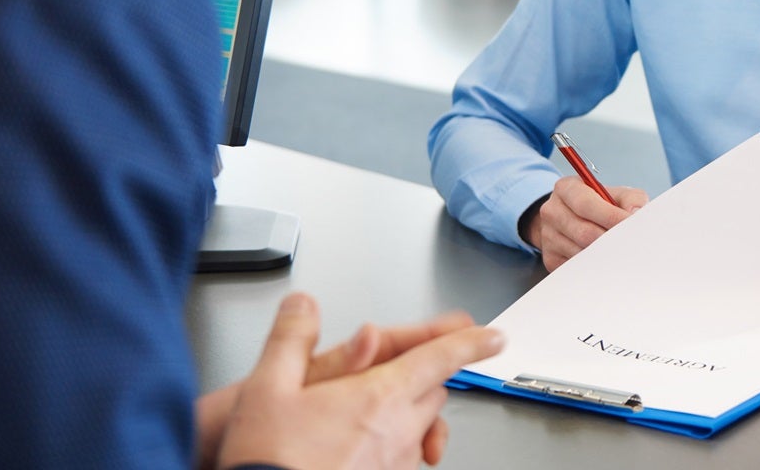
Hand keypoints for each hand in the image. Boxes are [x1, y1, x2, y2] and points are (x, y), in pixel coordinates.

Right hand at [214, 292, 503, 468]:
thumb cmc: (268, 459)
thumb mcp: (266, 388)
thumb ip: (291, 340)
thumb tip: (302, 306)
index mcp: (378, 396)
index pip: (440, 358)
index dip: (470, 343)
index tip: (494, 336)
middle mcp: (397, 431)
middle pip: (432, 391)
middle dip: (423, 375)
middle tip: (398, 369)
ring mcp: (394, 465)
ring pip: (422, 428)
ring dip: (410, 413)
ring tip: (374, 410)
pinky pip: (405, 460)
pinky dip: (396, 446)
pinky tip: (364, 447)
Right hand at [525, 174, 647, 271]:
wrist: (572, 219)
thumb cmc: (599, 205)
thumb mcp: (616, 193)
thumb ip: (631, 199)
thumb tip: (635, 213)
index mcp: (566, 188)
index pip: (586, 204)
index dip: (610, 216)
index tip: (630, 225)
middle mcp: (552, 211)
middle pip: (584, 232)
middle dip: (610, 239)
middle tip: (629, 242)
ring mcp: (548, 236)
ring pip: (581, 253)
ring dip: (604, 254)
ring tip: (619, 249)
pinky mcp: (551, 258)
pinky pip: (576, 267)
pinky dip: (594, 265)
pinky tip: (604, 258)